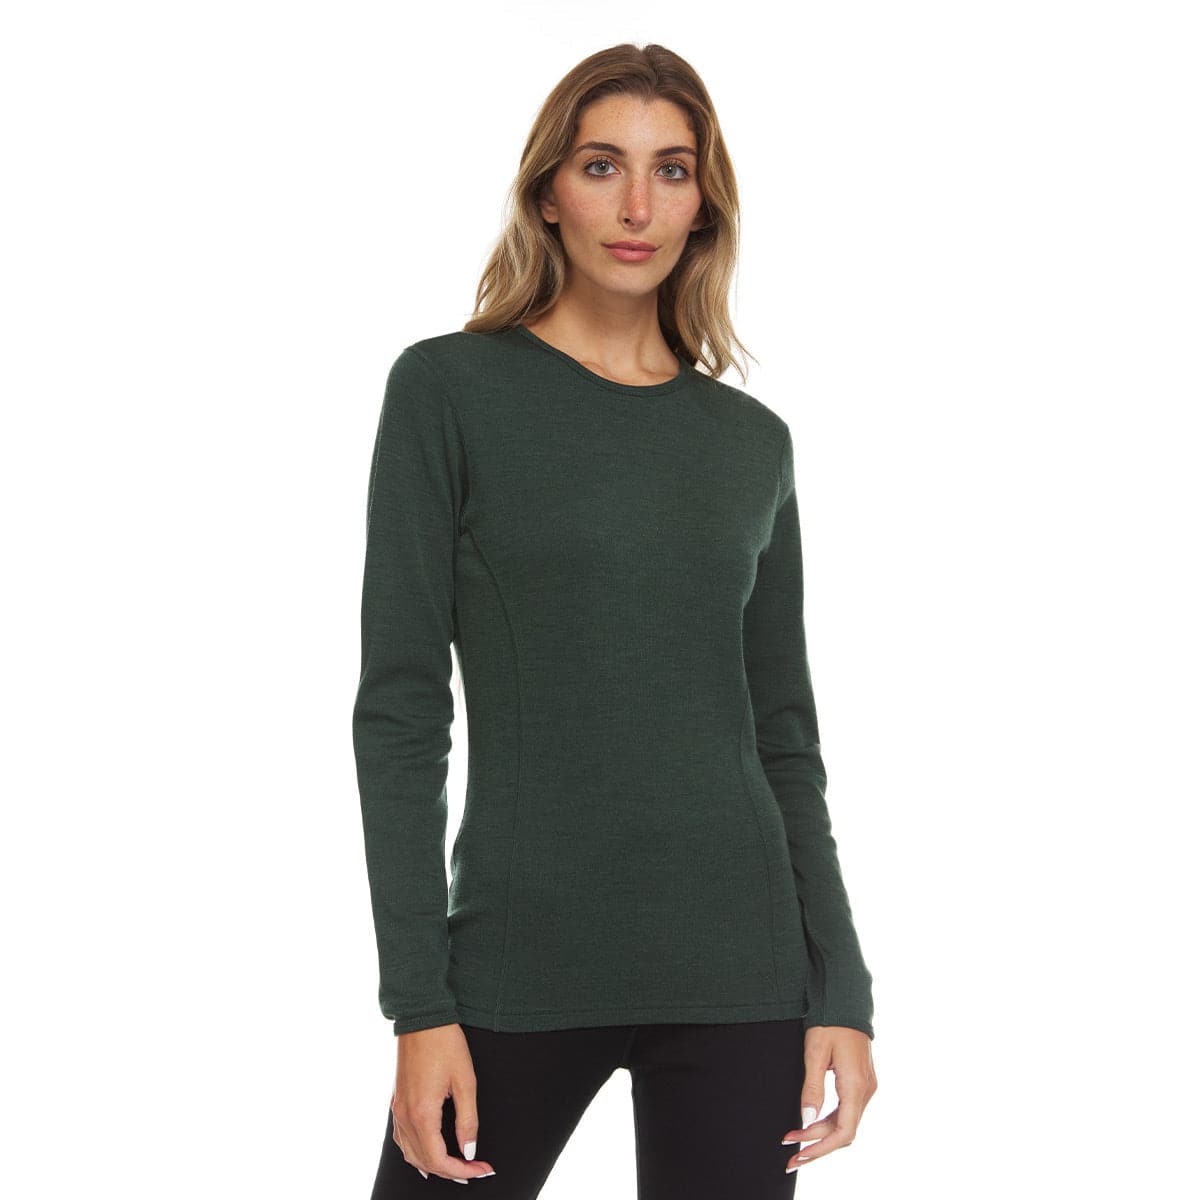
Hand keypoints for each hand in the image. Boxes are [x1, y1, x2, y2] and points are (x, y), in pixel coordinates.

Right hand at [390, 1023, 497, 1183]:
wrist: (422, 1017)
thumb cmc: (446, 1044)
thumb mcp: (465, 1081)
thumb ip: (468, 1120)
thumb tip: (469, 1151)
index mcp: (422, 1114)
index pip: (439, 1160)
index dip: (463, 1171)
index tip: (483, 1169)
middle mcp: (405, 1116)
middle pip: (424, 1161)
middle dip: (450, 1172)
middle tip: (475, 1170)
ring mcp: (398, 1109)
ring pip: (410, 1154)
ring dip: (432, 1165)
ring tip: (456, 1167)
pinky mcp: (397, 1101)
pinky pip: (401, 1139)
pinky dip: (416, 1152)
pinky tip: (427, 1153)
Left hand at [780, 1025, 876, 1171]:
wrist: (846, 1001)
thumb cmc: (830, 1023)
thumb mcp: (815, 1053)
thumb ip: (812, 1087)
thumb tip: (806, 1119)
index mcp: (856, 1086)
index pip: (844, 1133)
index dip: (821, 1148)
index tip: (799, 1155)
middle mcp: (866, 1091)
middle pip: (843, 1132)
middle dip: (817, 1145)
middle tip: (790, 1155)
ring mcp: (866, 1087)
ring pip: (845, 1122)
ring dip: (821, 1134)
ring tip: (794, 1140)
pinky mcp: (861, 1082)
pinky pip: (846, 1110)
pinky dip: (828, 1121)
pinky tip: (810, 1124)